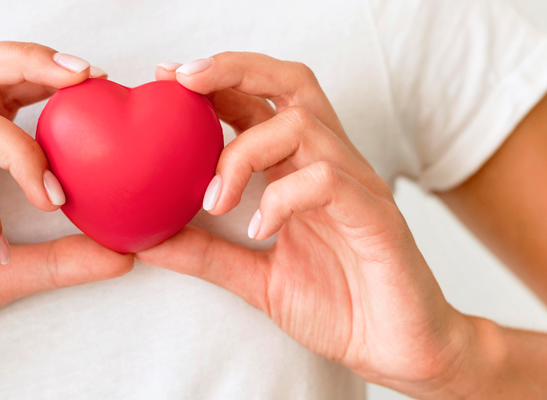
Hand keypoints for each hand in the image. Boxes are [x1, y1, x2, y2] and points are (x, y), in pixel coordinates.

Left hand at [143, 54, 488, 398]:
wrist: (399, 349)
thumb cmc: (338, 305)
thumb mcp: (255, 279)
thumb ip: (206, 255)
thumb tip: (147, 240)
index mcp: (300, 170)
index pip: (260, 103)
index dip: (216, 81)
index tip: (167, 78)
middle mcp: (329, 165)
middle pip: (291, 85)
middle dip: (234, 71)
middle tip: (183, 81)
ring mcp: (356, 187)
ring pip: (302, 126)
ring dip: (244, 153)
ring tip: (215, 201)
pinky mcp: (376, 217)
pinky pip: (327, 182)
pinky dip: (282, 198)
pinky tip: (259, 231)